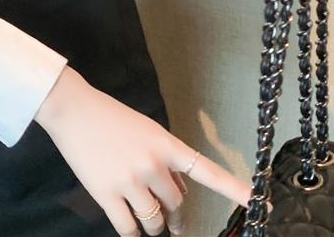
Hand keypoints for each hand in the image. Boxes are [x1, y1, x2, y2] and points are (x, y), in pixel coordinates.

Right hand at [34, 66, 261, 236]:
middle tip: (170, 219)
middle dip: (174, 214)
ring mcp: (130, 181)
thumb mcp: (145, 132)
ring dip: (155, 226)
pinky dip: (132, 231)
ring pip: (155, 221)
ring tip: (149, 222)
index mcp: (165, 144)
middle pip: (176, 204)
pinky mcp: (107, 194)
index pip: (206, 170)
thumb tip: (176, 196)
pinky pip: (129, 228)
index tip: (260, 203)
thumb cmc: (109, 117)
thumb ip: (164, 161)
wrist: (72, 109)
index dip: (234, 189)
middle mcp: (153, 164)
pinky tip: (129, 224)